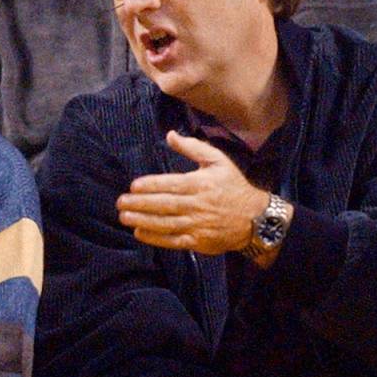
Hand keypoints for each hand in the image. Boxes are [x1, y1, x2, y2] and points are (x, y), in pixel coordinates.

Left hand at [116, 131, 269, 253]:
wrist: (256, 219)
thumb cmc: (233, 186)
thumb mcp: (218, 161)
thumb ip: (193, 148)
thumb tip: (170, 135)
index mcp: (200, 184)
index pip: (170, 184)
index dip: (150, 185)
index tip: (133, 186)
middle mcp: (197, 205)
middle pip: (164, 205)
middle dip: (140, 204)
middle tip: (120, 202)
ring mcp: (197, 225)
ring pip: (165, 223)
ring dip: (142, 221)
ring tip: (124, 217)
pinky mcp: (198, 241)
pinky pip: (173, 241)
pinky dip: (155, 238)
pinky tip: (140, 233)